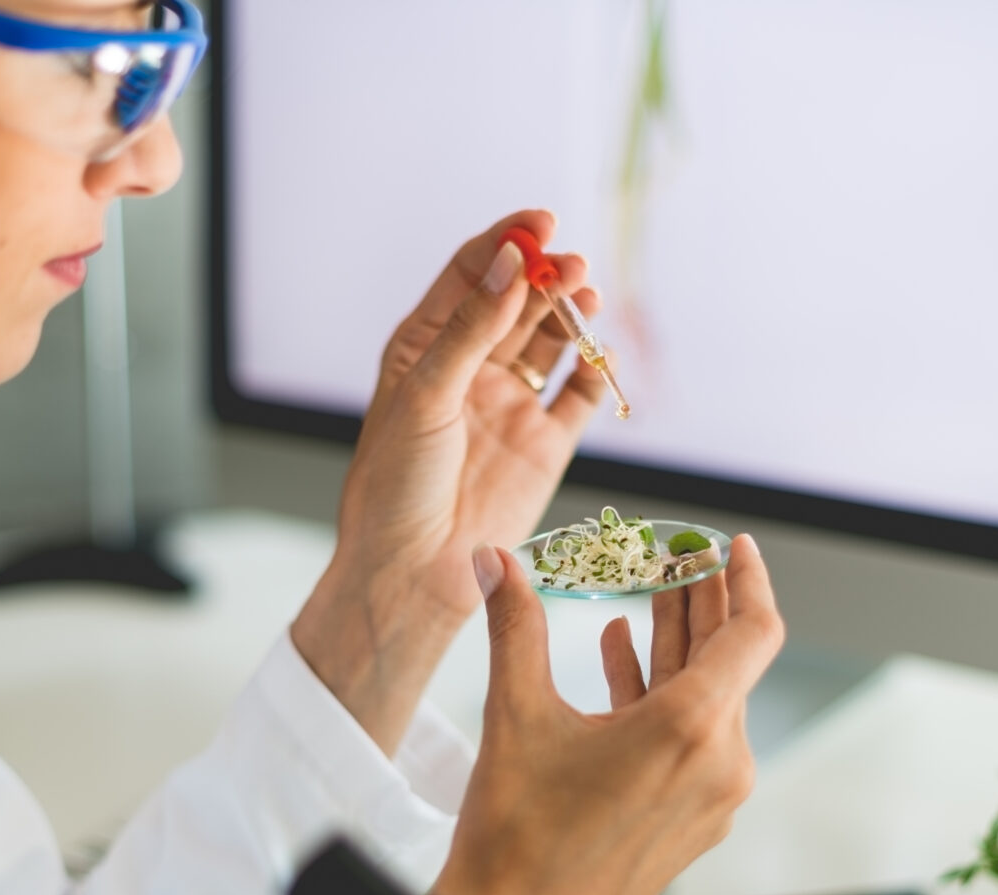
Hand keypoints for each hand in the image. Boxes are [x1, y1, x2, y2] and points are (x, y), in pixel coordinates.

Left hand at [292, 211, 607, 753]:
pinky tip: (601, 351)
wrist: (414, 569)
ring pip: (553, 340)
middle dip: (547, 275)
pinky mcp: (545, 444)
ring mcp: (510, 404)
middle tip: (571, 265)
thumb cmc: (396, 483)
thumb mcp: (425, 393)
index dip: (506, 243)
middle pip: (518, 300)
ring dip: (572, 313)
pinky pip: (579, 394)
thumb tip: (510, 263)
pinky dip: (595, 369)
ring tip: (588, 295)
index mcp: (426, 346)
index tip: (539, 224)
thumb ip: (471, 329)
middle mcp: (471, 368)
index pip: (472, 275)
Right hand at [427, 536, 785, 894]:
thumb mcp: (515, 715)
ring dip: (674, 647)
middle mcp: (718, 765)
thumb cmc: (516, 841)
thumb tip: (497, 563)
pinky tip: (621, 662)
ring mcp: (710, 799)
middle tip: (673, 556)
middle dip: (698, 602)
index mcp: (690, 730)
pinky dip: (662, 696)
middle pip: (729, 659)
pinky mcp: (692, 823)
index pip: (754, 631)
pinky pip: (693, 740)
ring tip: (638, 604)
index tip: (732, 545)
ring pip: (708, 700)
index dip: (747, 578)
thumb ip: (515, 626)